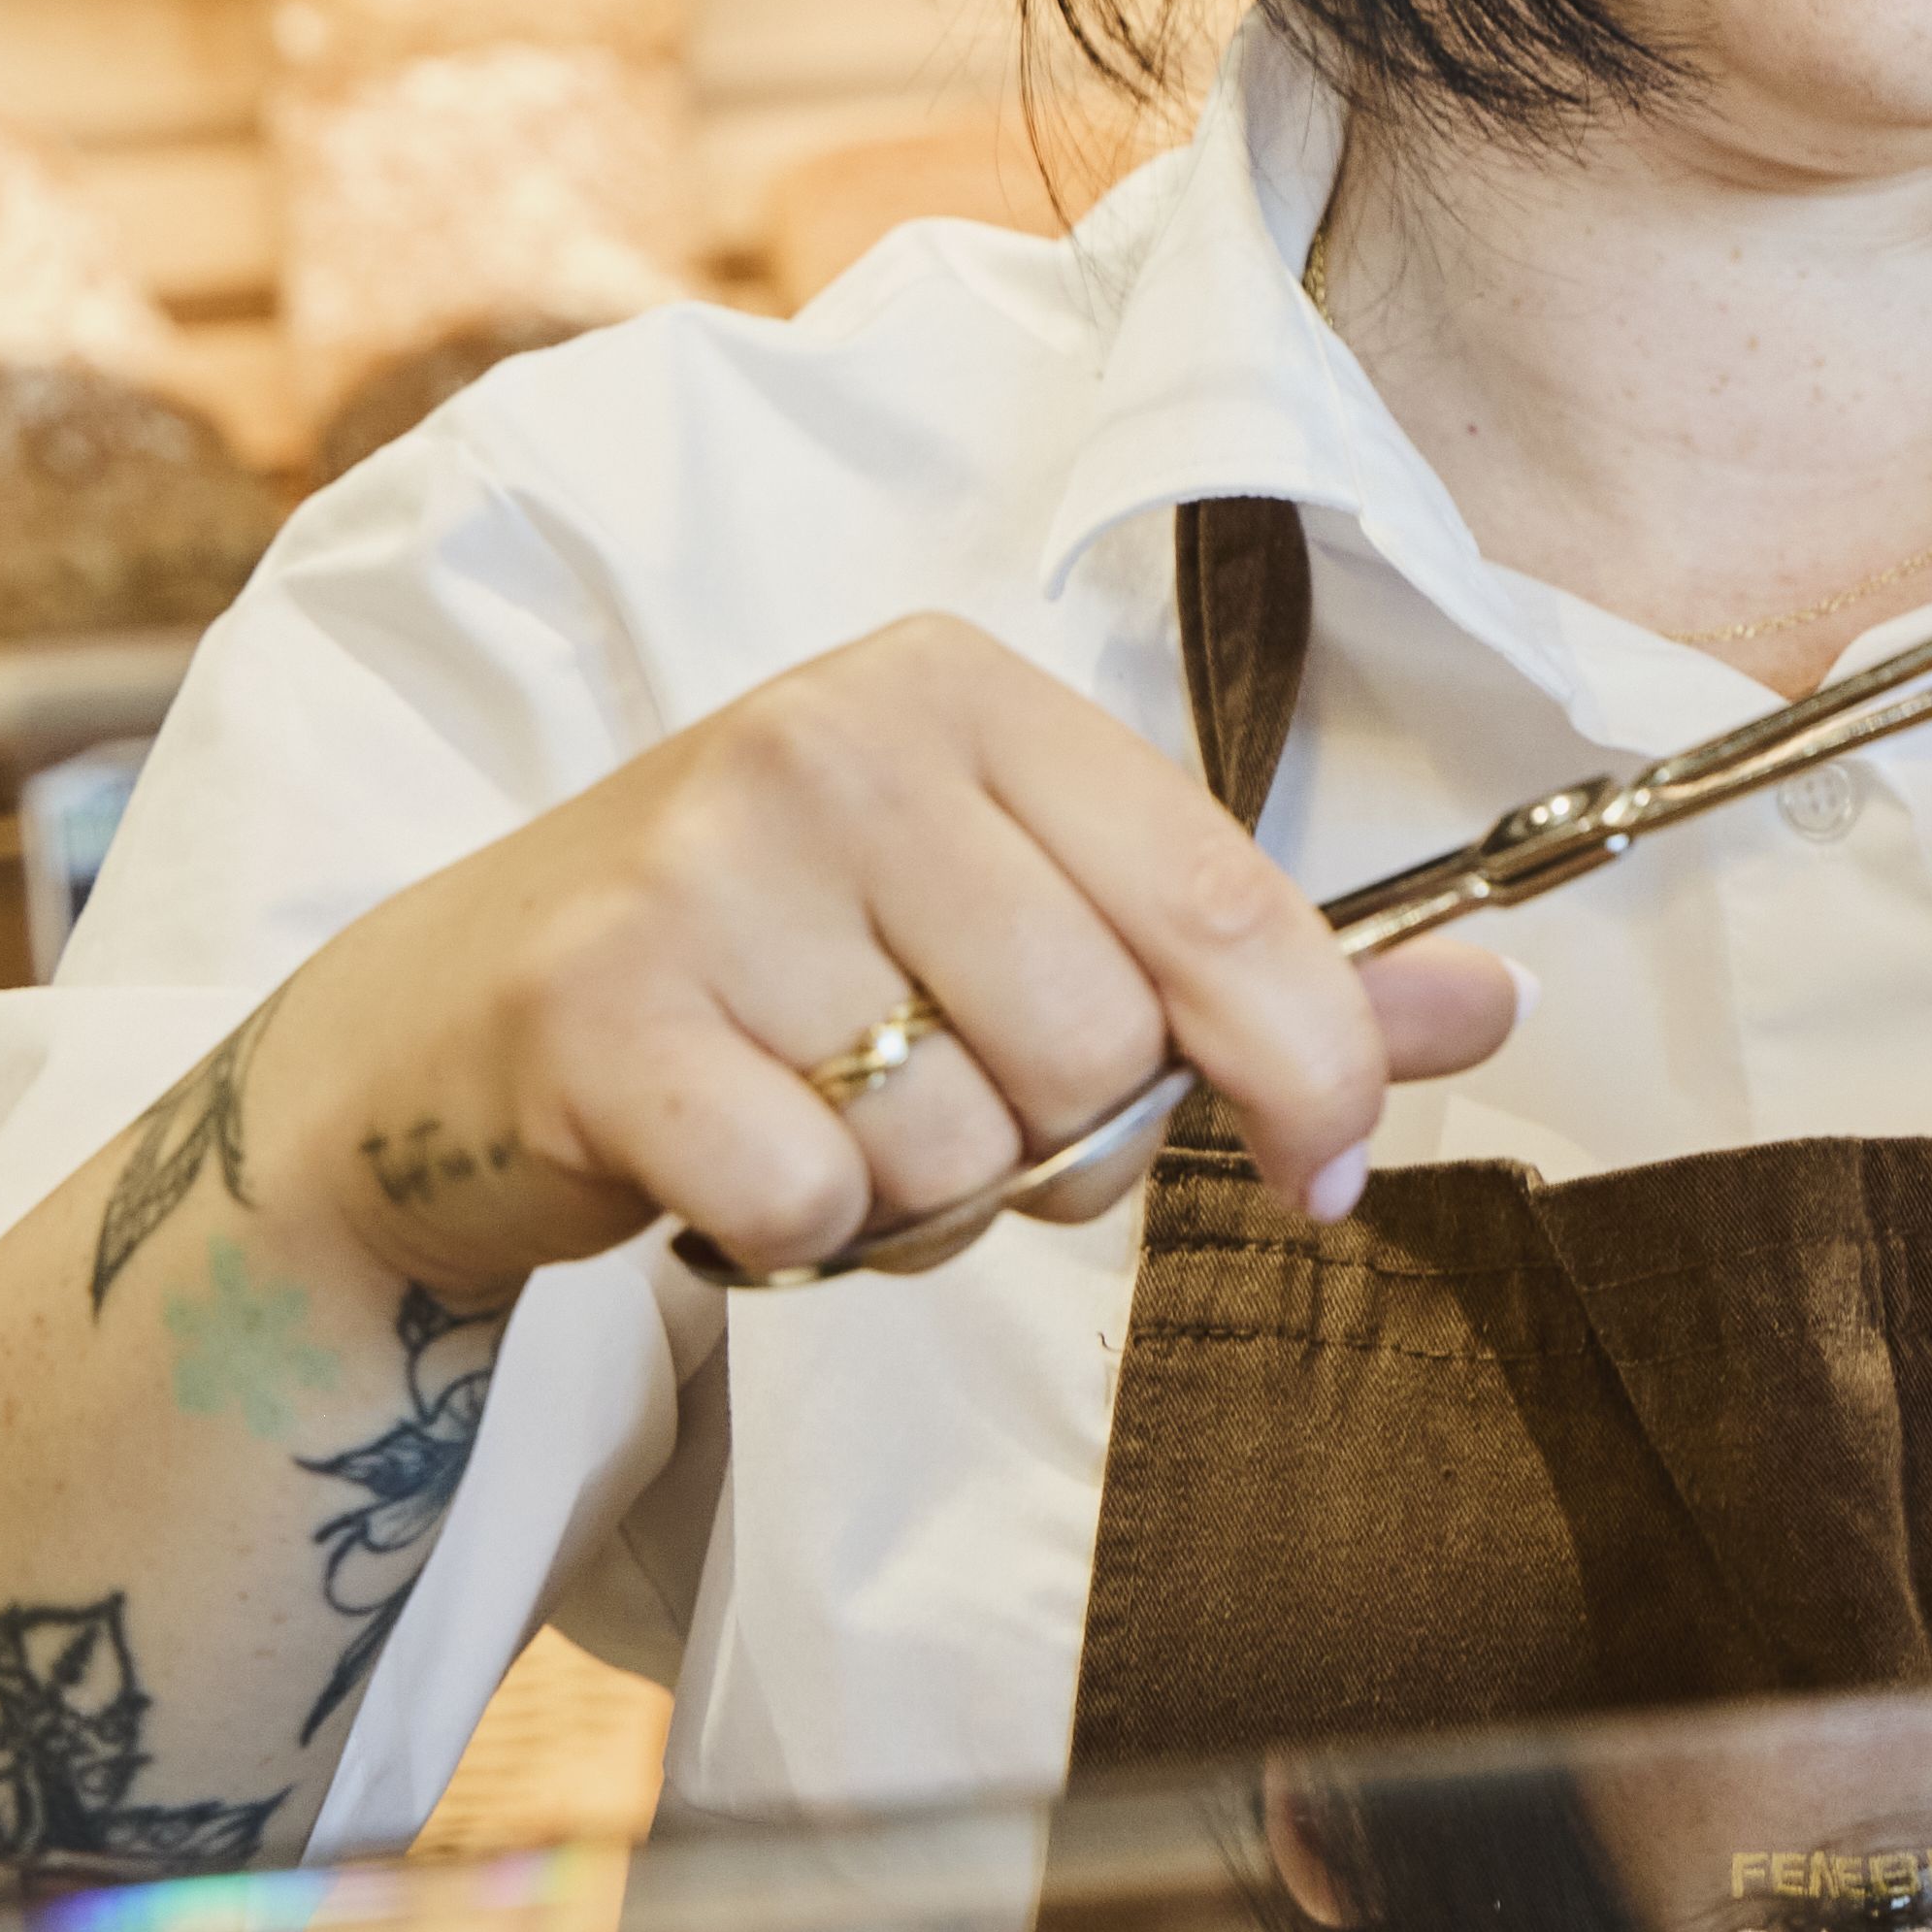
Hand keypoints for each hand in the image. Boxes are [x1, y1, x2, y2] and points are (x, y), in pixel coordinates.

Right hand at [247, 617, 1522, 1294]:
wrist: (435, 1040)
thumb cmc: (776, 977)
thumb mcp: (1019, 920)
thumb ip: (1255, 967)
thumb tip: (1496, 1005)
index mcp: (965, 692)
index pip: (1224, 902)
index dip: (1312, 1067)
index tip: (1332, 1170)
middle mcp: (836, 739)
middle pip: (1098, 1046)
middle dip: (1055, 1141)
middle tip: (942, 1113)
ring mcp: (705, 865)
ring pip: (963, 1142)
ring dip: (920, 1201)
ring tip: (821, 1130)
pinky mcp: (597, 1008)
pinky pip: (820, 1204)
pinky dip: (797, 1238)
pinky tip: (723, 1166)